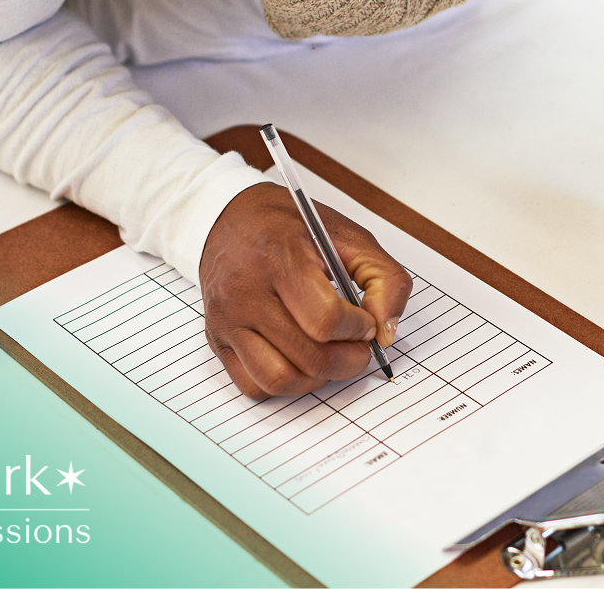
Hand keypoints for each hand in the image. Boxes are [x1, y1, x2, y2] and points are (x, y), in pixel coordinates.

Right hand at [199, 183, 411, 398]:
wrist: (230, 217)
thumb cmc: (290, 227)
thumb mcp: (349, 236)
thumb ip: (384, 279)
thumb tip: (386, 331)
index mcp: (279, 259)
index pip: (326, 320)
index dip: (358, 329)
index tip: (366, 322)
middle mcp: (245, 292)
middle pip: (309, 358)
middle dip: (349, 361)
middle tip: (359, 347)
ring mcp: (227, 320)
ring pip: (280, 381)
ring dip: (318, 379)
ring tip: (331, 356)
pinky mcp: (217, 340)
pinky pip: (254, 386)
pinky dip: (285, 384)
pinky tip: (299, 358)